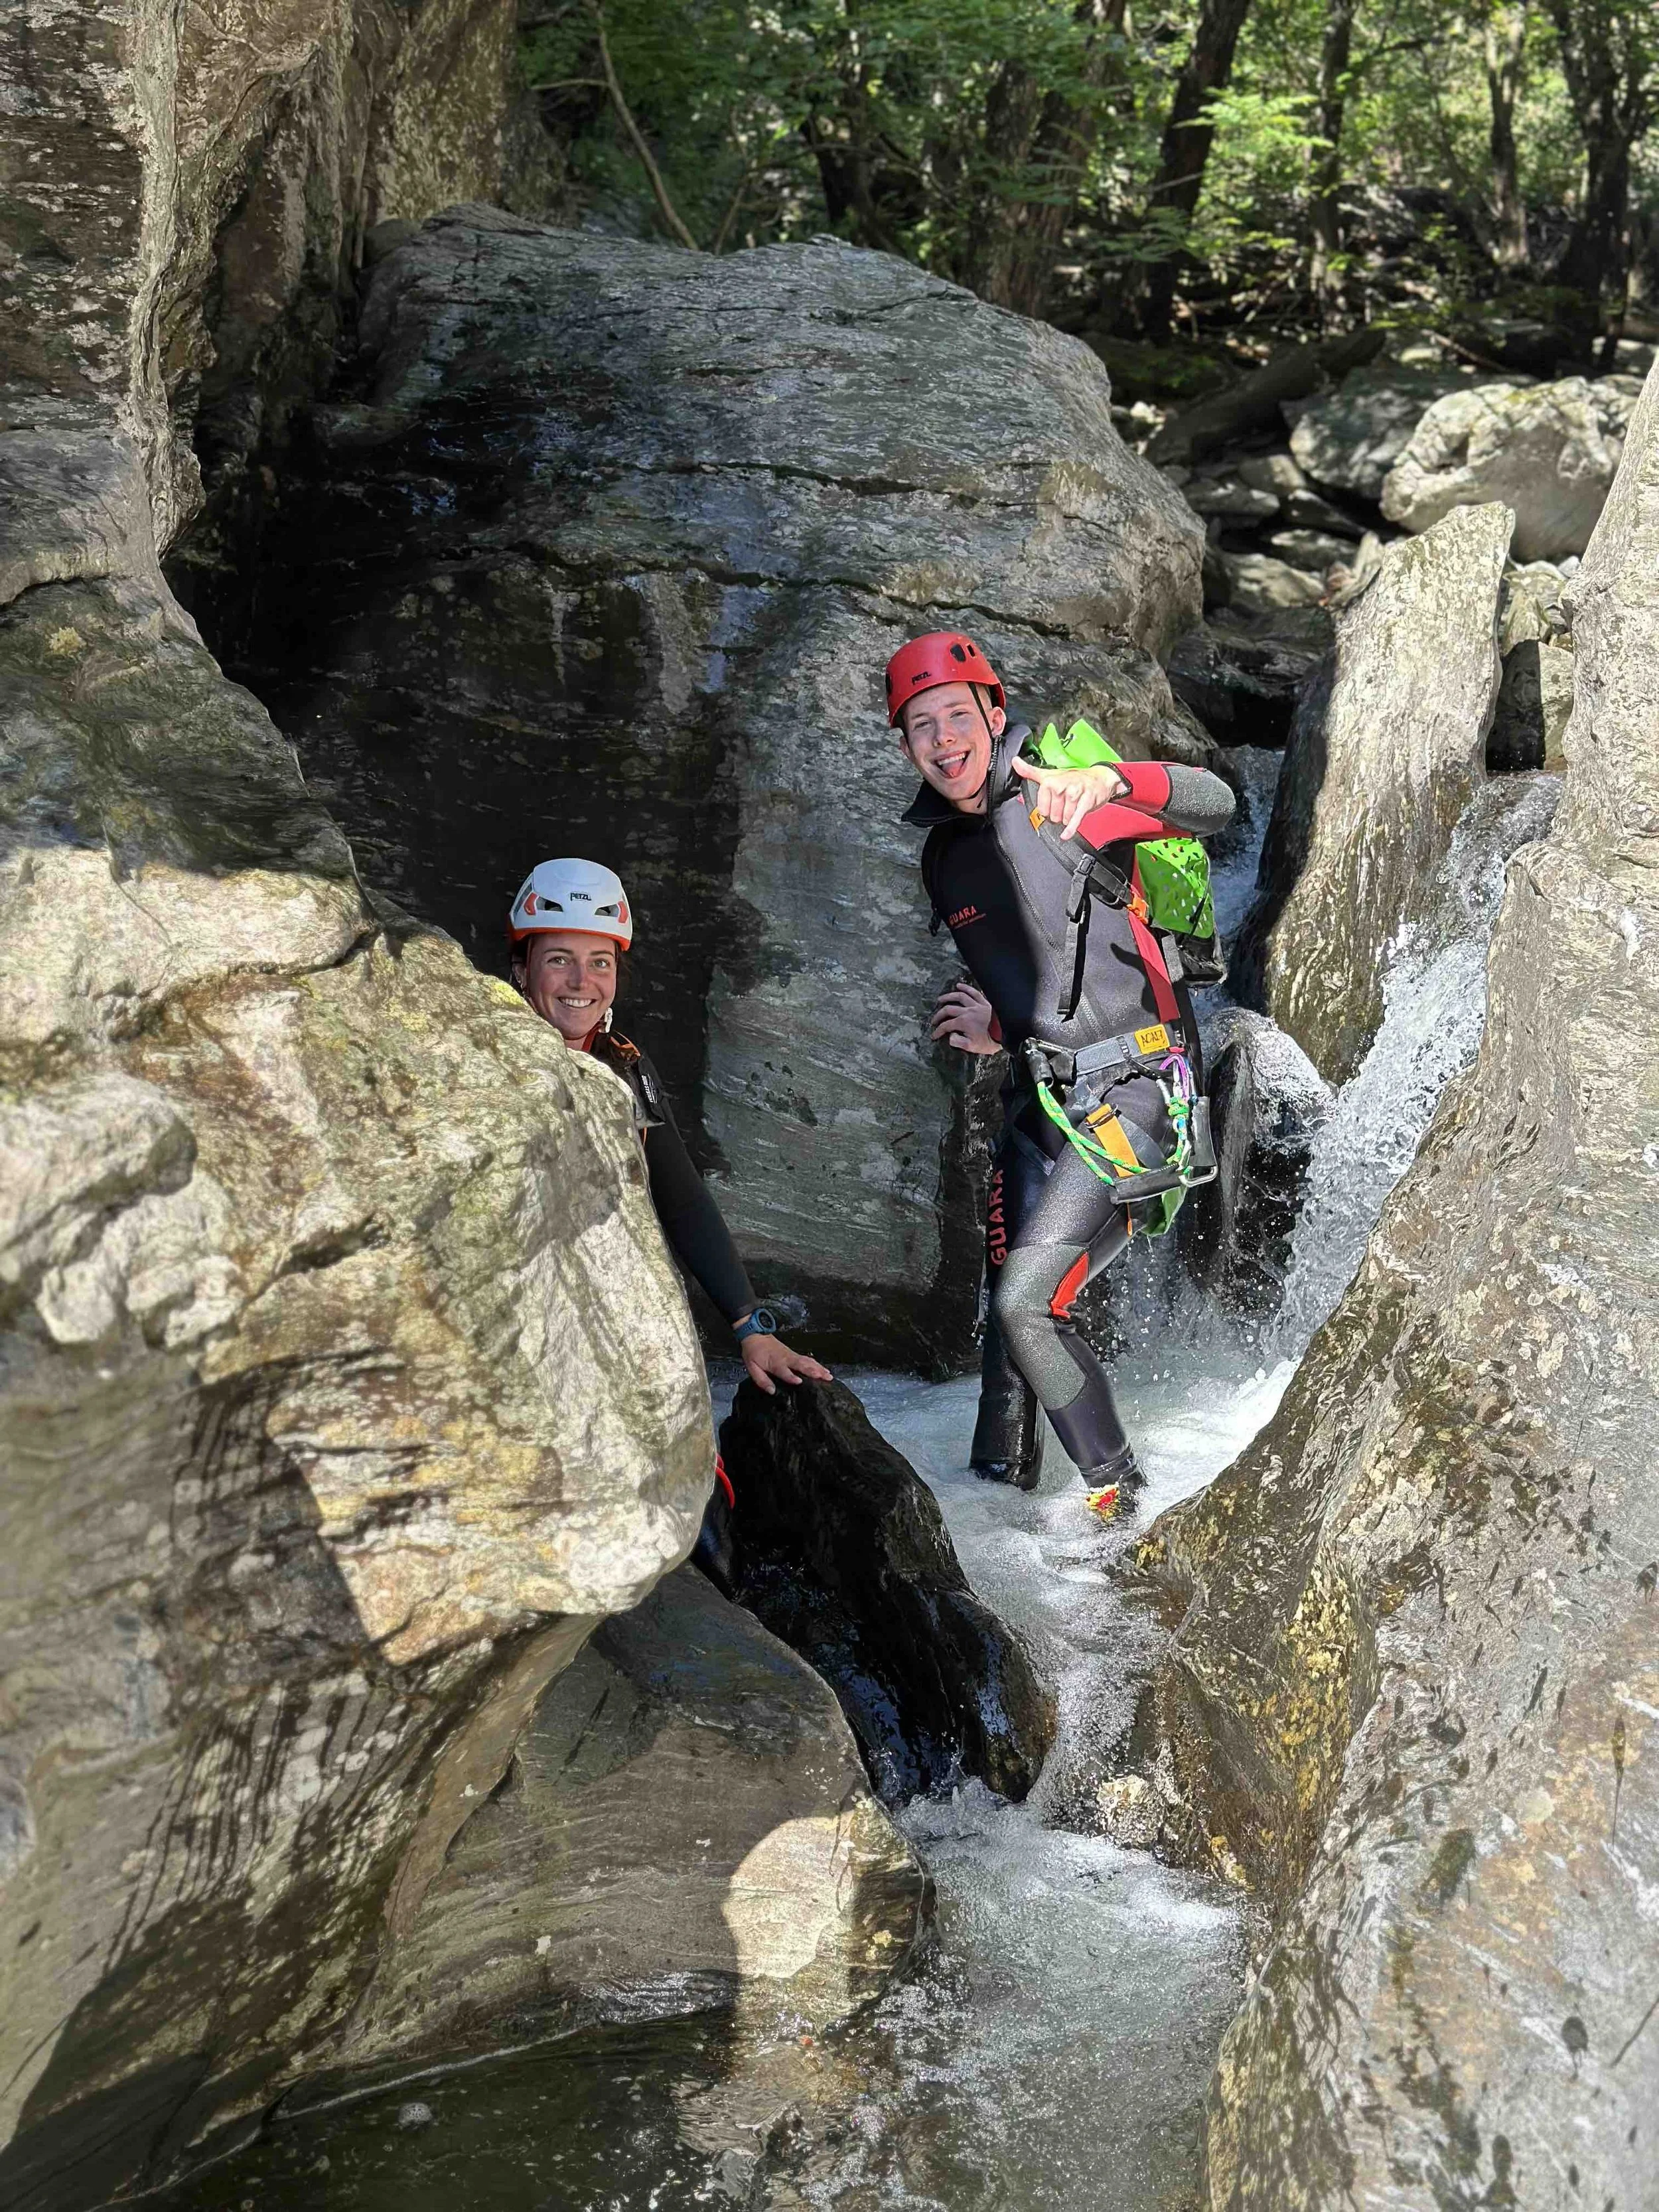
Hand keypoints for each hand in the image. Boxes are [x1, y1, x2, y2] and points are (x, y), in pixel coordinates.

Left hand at [740, 1332, 832, 1394]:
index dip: (791, 1376)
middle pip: (801, 1365)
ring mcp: (792, 1355)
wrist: (755, 1334)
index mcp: (775, 1363)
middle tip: (825, 1378)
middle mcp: (786, 1358)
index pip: (784, 1371)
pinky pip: (808, 1359)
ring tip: (829, 1375)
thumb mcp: (752, 1367)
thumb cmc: (753, 1352)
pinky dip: (817, 1364)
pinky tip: (824, 1369)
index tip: (800, 1381)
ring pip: (808, 1361)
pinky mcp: (794, 1354)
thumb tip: (772, 1391)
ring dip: (819, 1368)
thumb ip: (762, 1380)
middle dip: (813, 1371)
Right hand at [930, 982, 999, 1054]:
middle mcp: (967, 1012)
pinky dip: (966, 988)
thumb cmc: (990, 1041)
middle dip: (939, 1015)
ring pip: (959, 997)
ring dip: (948, 997)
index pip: (946, 1026)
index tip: (934, 1035)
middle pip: (948, 1010)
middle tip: (934, 1020)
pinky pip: (974, 992)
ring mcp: (976, 1005)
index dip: (938, 1031)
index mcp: (963, 1023)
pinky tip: (959, 986)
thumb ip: (958, 1042)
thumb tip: (950, 1036)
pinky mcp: (984, 1002)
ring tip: (940, 999)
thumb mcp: (972, 1047)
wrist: (1006, 1033)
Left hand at [1011, 754, 1126, 839]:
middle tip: (1066, 805)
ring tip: (1073, 807)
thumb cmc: (1073, 778)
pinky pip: (1075, 819)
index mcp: (1049, 780)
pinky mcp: (1086, 802)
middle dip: (1059, 814)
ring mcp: (1075, 793)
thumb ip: (1030, 771)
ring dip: (1068, 817)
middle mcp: (1061, 785)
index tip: (1054, 803)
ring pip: (1064, 818)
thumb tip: (1014, 762)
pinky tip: (1066, 834)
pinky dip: (1070, 828)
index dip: (1048, 810)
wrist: (1099, 778)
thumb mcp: (1049, 774)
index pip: (1042, 809)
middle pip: (1053, 816)